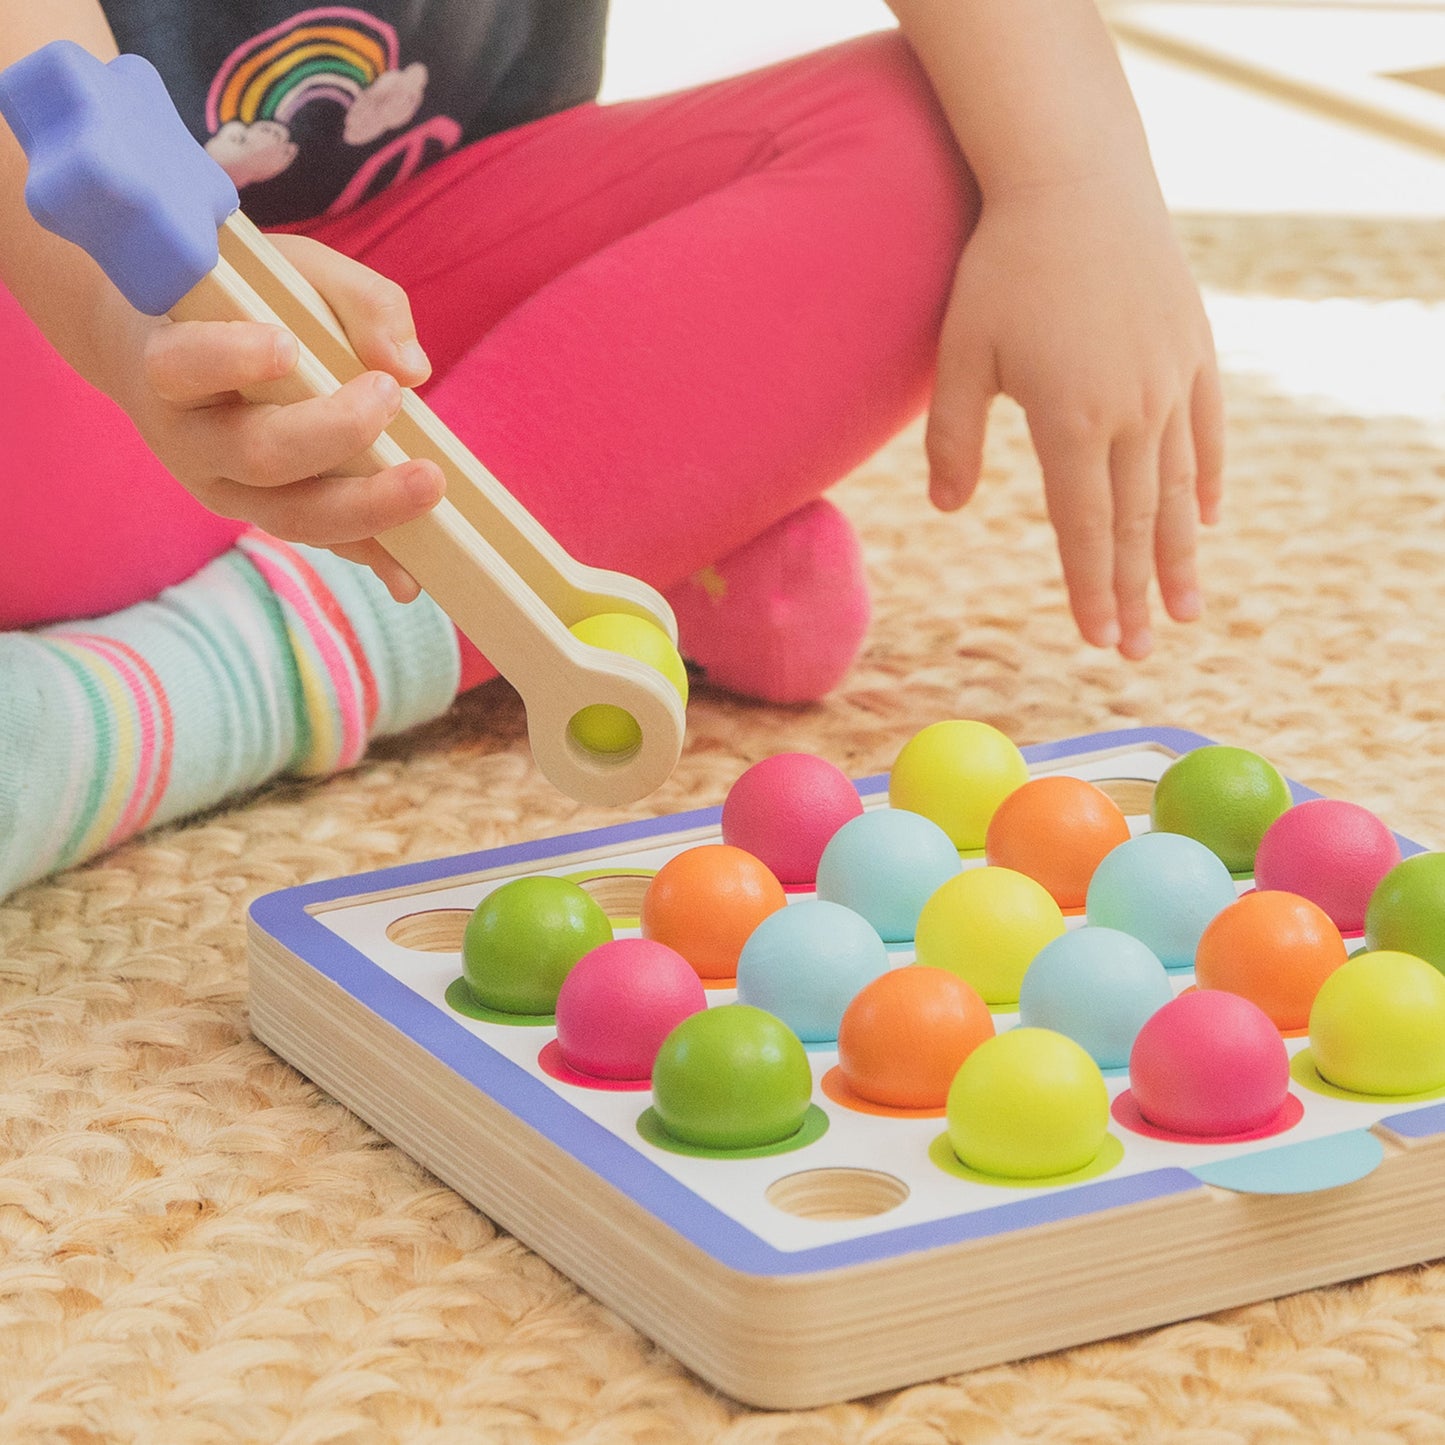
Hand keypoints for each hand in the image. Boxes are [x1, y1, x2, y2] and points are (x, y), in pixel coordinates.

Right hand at [120, 233, 441, 601]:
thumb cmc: (242, 303)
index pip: (184, 366)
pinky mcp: (267, 515)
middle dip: (333, 432)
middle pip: (256, 452)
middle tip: (390, 396)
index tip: (286, 345)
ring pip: (290, 515)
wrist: (168, 351)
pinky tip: (410, 576)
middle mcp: (189, 439)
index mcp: (173, 366)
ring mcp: (225, 488)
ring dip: (365, 506)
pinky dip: (371, 556)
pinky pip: (321, 542)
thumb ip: (357, 302)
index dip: (230, 359)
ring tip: (428, 482)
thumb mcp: (294, 274)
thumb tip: (410, 366)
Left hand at [924, 178, 1223, 658]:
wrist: (1076, 178)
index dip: (1089, 587)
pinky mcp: (1194, 350)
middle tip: (1138, 652)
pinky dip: (1207, 480)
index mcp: (1071, 420)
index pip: (1083, 526)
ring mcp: (1172, 380)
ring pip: (1180, 488)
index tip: (1095, 638)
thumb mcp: (961, 353)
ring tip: (1187, 612)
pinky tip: (1209, 520)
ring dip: (1182, 555)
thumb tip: (947, 509)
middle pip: (1136, 523)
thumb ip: (953, 437)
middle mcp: (1133, 410)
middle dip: (1136, 593)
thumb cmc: (1003, 266)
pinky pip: (1208, 431)